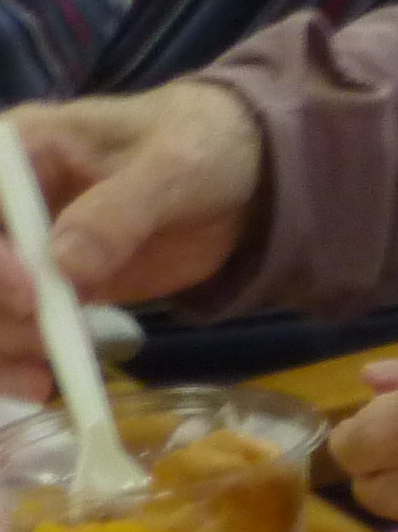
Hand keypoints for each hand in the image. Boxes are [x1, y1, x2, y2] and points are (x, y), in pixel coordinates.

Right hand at [0, 82, 267, 399]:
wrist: (241, 178)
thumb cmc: (201, 145)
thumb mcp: (176, 163)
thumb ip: (122, 207)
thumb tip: (64, 263)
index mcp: (17, 148)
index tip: (27, 290)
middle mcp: (1, 206)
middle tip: (48, 336)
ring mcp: (14, 253)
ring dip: (2, 344)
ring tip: (51, 371)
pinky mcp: (37, 293)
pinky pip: (9, 330)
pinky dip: (12, 363)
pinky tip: (42, 386)